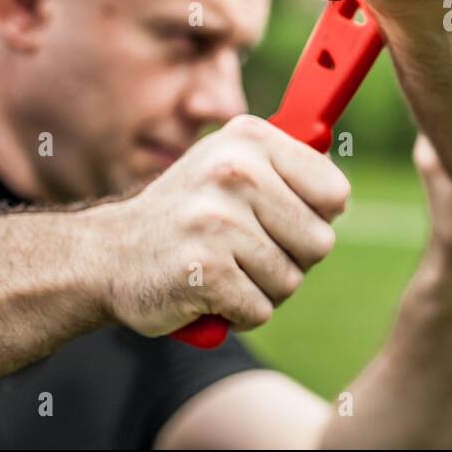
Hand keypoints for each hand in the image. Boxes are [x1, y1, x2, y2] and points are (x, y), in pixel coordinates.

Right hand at [92, 114, 349, 335]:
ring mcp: (217, 221)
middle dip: (290, 259)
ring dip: (262, 288)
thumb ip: (289, 170)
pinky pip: (260, 309)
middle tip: (245, 249)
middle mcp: (234, 171)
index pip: (334, 193)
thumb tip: (341, 195)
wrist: (109, 255)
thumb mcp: (233, 166)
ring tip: (224, 267)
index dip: (315, 217)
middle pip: (319, 242)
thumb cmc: (190, 214)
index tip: (281, 218)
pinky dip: (239, 312)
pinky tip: (208, 291)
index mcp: (251, 139)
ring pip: (290, 280)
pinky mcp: (204, 271)